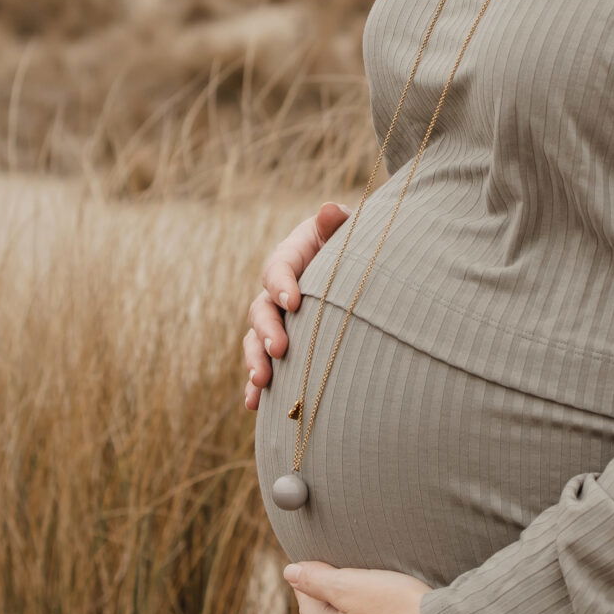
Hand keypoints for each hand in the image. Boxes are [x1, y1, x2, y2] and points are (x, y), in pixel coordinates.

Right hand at [242, 201, 351, 410]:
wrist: (359, 266)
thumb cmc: (354, 245)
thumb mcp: (349, 230)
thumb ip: (337, 224)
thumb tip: (330, 210)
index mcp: (292, 256)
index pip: (279, 268)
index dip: (282, 285)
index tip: (294, 302)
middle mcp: (277, 289)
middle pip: (262, 309)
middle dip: (268, 331)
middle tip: (280, 350)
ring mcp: (276, 318)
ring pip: (255, 339)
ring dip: (255, 361)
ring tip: (262, 382)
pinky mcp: (281, 342)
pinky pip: (263, 362)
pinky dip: (256, 383)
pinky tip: (254, 403)